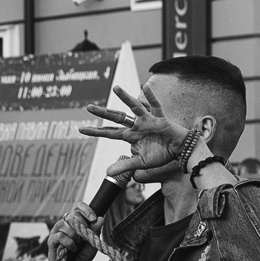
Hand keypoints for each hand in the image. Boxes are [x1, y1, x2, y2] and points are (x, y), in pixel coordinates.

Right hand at [47, 211, 97, 260]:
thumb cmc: (83, 254)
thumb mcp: (92, 242)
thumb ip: (96, 231)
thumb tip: (101, 218)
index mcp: (76, 221)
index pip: (78, 207)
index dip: (86, 210)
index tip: (93, 218)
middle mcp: (66, 224)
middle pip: (72, 214)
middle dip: (81, 224)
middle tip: (85, 235)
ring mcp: (57, 231)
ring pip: (64, 224)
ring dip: (74, 234)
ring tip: (78, 242)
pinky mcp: (51, 241)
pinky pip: (59, 236)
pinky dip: (68, 242)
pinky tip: (73, 248)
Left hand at [79, 84, 196, 184]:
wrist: (179, 150)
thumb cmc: (161, 154)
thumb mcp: (140, 163)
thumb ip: (125, 166)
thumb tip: (107, 173)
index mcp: (131, 136)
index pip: (110, 133)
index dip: (96, 132)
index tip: (81, 129)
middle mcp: (137, 126)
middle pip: (117, 117)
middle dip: (103, 113)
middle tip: (88, 107)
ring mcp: (148, 120)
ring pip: (135, 107)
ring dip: (125, 98)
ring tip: (115, 88)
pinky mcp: (160, 118)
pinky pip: (155, 106)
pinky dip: (151, 97)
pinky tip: (144, 87)